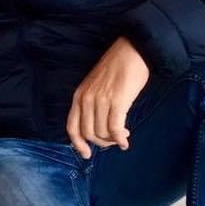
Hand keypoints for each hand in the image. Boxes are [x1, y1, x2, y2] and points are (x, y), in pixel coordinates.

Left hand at [66, 37, 149, 159]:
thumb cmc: (117, 68)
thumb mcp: (95, 86)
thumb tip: (100, 127)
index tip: (87, 154)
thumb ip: (93, 104)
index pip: (72, 127)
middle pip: (88, 133)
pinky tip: (126, 140)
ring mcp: (100, 100)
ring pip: (102, 132)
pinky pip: (115, 127)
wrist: (132, 51)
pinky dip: (120, 137)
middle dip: (102, 142)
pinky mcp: (117, 101)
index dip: (78, 144)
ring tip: (123, 136)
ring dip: (113, 140)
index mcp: (79, 96)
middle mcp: (86, 99)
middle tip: (114, 141)